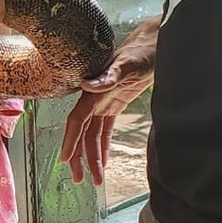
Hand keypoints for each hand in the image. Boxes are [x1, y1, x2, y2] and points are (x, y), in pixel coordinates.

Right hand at [60, 16, 158, 185]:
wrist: (155, 42)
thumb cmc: (142, 50)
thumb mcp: (128, 63)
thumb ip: (109, 75)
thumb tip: (88, 85)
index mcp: (93, 92)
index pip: (77, 121)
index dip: (70, 140)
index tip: (66, 160)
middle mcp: (94, 99)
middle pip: (82, 134)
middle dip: (80, 157)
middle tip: (80, 180)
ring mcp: (104, 103)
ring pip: (93, 136)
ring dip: (92, 157)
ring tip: (95, 180)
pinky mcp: (115, 104)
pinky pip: (104, 130)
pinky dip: (102, 146)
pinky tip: (102, 161)